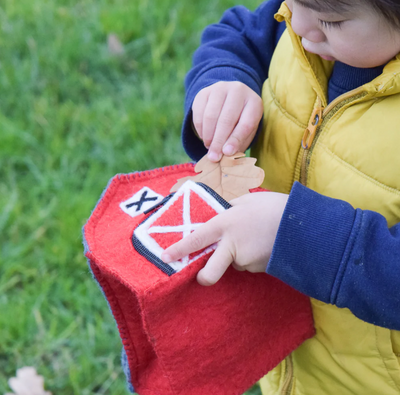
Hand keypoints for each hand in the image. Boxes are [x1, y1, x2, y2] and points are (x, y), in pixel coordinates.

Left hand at [161, 192, 288, 285]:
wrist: (305, 225)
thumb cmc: (274, 206)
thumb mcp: (247, 200)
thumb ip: (229, 209)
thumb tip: (220, 214)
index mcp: (225, 224)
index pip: (196, 239)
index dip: (179, 249)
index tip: (165, 258)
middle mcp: (232, 247)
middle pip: (210, 273)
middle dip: (204, 277)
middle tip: (203, 275)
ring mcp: (247, 261)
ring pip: (235, 263)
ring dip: (239, 255)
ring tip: (256, 237)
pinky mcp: (261, 269)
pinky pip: (250, 264)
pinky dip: (253, 256)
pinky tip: (265, 243)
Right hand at [192, 81, 262, 161]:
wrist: (228, 99)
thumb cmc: (240, 121)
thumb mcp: (246, 132)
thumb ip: (238, 143)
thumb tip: (224, 155)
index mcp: (254, 103)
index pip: (245, 123)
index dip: (236, 140)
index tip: (227, 153)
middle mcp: (238, 91)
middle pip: (227, 119)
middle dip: (218, 141)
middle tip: (214, 157)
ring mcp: (220, 88)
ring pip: (211, 116)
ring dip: (208, 135)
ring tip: (209, 146)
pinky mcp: (204, 92)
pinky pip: (199, 113)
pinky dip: (200, 129)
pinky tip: (204, 136)